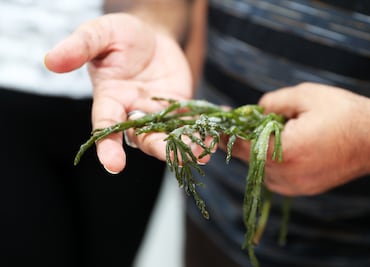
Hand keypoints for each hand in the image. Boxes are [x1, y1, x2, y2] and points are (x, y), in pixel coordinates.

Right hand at [45, 13, 192, 172]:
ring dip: (186, 145)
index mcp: (110, 100)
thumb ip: (79, 47)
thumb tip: (50, 61)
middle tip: (177, 159)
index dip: (108, 146)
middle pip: (144, 138)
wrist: (150, 34)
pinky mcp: (179, 107)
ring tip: (204, 152)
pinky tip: (214, 137)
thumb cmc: (120, 36)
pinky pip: (189, 122)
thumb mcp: (98, 35)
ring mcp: (158, 113)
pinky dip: (201, 130)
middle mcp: (133, 113)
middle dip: (159, 150)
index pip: (106, 127)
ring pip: (169, 135)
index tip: (113, 165)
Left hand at [229, 83, 369, 195]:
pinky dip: (270, 160)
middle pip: (248, 157)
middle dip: (242, 138)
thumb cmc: (345, 114)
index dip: (225, 131)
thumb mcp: (305, 96)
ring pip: (260, 167)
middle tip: (241, 120)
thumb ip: (271, 102)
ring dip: (258, 149)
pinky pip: (274, 175)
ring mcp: (293, 187)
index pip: (239, 145)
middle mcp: (285, 176)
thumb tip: (254, 111)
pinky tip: (282, 144)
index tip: (217, 121)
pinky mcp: (301, 190)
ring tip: (270, 129)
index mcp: (283, 152)